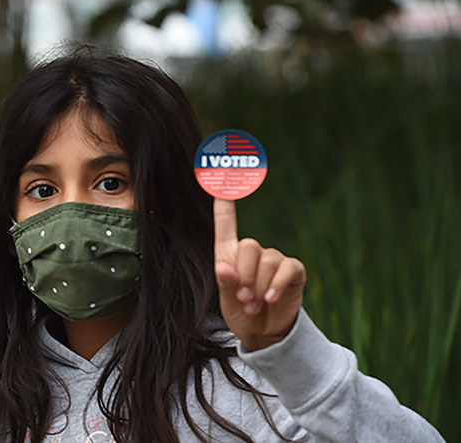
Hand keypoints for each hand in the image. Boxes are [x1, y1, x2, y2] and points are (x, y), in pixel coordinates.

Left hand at [213, 198, 305, 350]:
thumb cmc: (240, 312)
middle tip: (244, 299)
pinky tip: (271, 299)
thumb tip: (223, 268)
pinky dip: (276, 285)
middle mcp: (253, 252)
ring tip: (254, 305)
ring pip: (266, 261)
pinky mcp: (293, 270)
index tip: (221, 181)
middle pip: (248, 246)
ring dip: (258, 286)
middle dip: (244, 276)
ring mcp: (275, 259)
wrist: (264, 333)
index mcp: (229, 254)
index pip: (225, 223)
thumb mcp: (227, 300)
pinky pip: (286, 269)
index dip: (224, 203)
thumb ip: (226, 283)